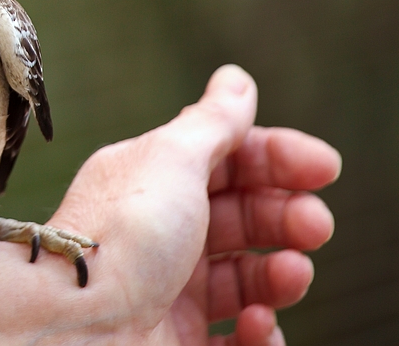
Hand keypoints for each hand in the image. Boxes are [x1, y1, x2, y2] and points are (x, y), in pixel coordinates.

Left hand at [0, 64, 340, 344]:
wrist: (74, 326)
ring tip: (291, 274)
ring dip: (281, 274)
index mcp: (156, 181)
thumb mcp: (172, 160)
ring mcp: (171, 291)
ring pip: (247, 278)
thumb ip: (212, 123)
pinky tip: (259, 324)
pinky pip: (238, 339)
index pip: (228, 160)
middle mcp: (163, 234)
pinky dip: (261, 332)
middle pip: (243, 218)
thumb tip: (236, 80)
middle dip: (288, 216)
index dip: (278, 159)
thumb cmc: (121, 236)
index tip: (324, 167)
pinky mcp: (178, 342)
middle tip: (315, 226)